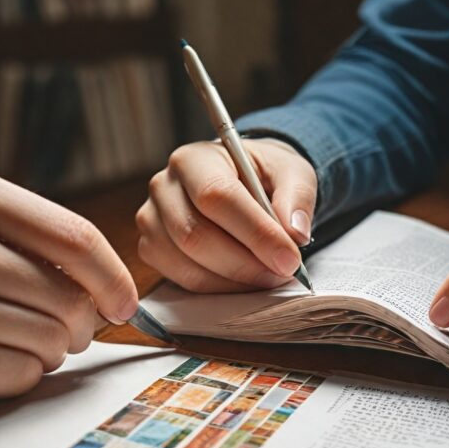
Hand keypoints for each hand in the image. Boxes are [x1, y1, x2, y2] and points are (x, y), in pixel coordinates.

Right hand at [136, 138, 317, 291]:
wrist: (239, 181)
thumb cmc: (262, 176)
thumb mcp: (291, 172)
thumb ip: (297, 197)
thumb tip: (295, 234)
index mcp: (194, 159)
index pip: (217, 196)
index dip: (255, 233)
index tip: (289, 259)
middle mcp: (163, 186)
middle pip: (195, 235)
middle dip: (245, 264)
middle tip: (282, 273)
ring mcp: (151, 219)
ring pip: (187, 263)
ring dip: (234, 280)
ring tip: (267, 277)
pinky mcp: (151, 248)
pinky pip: (181, 279)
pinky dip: (217, 288)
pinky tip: (243, 281)